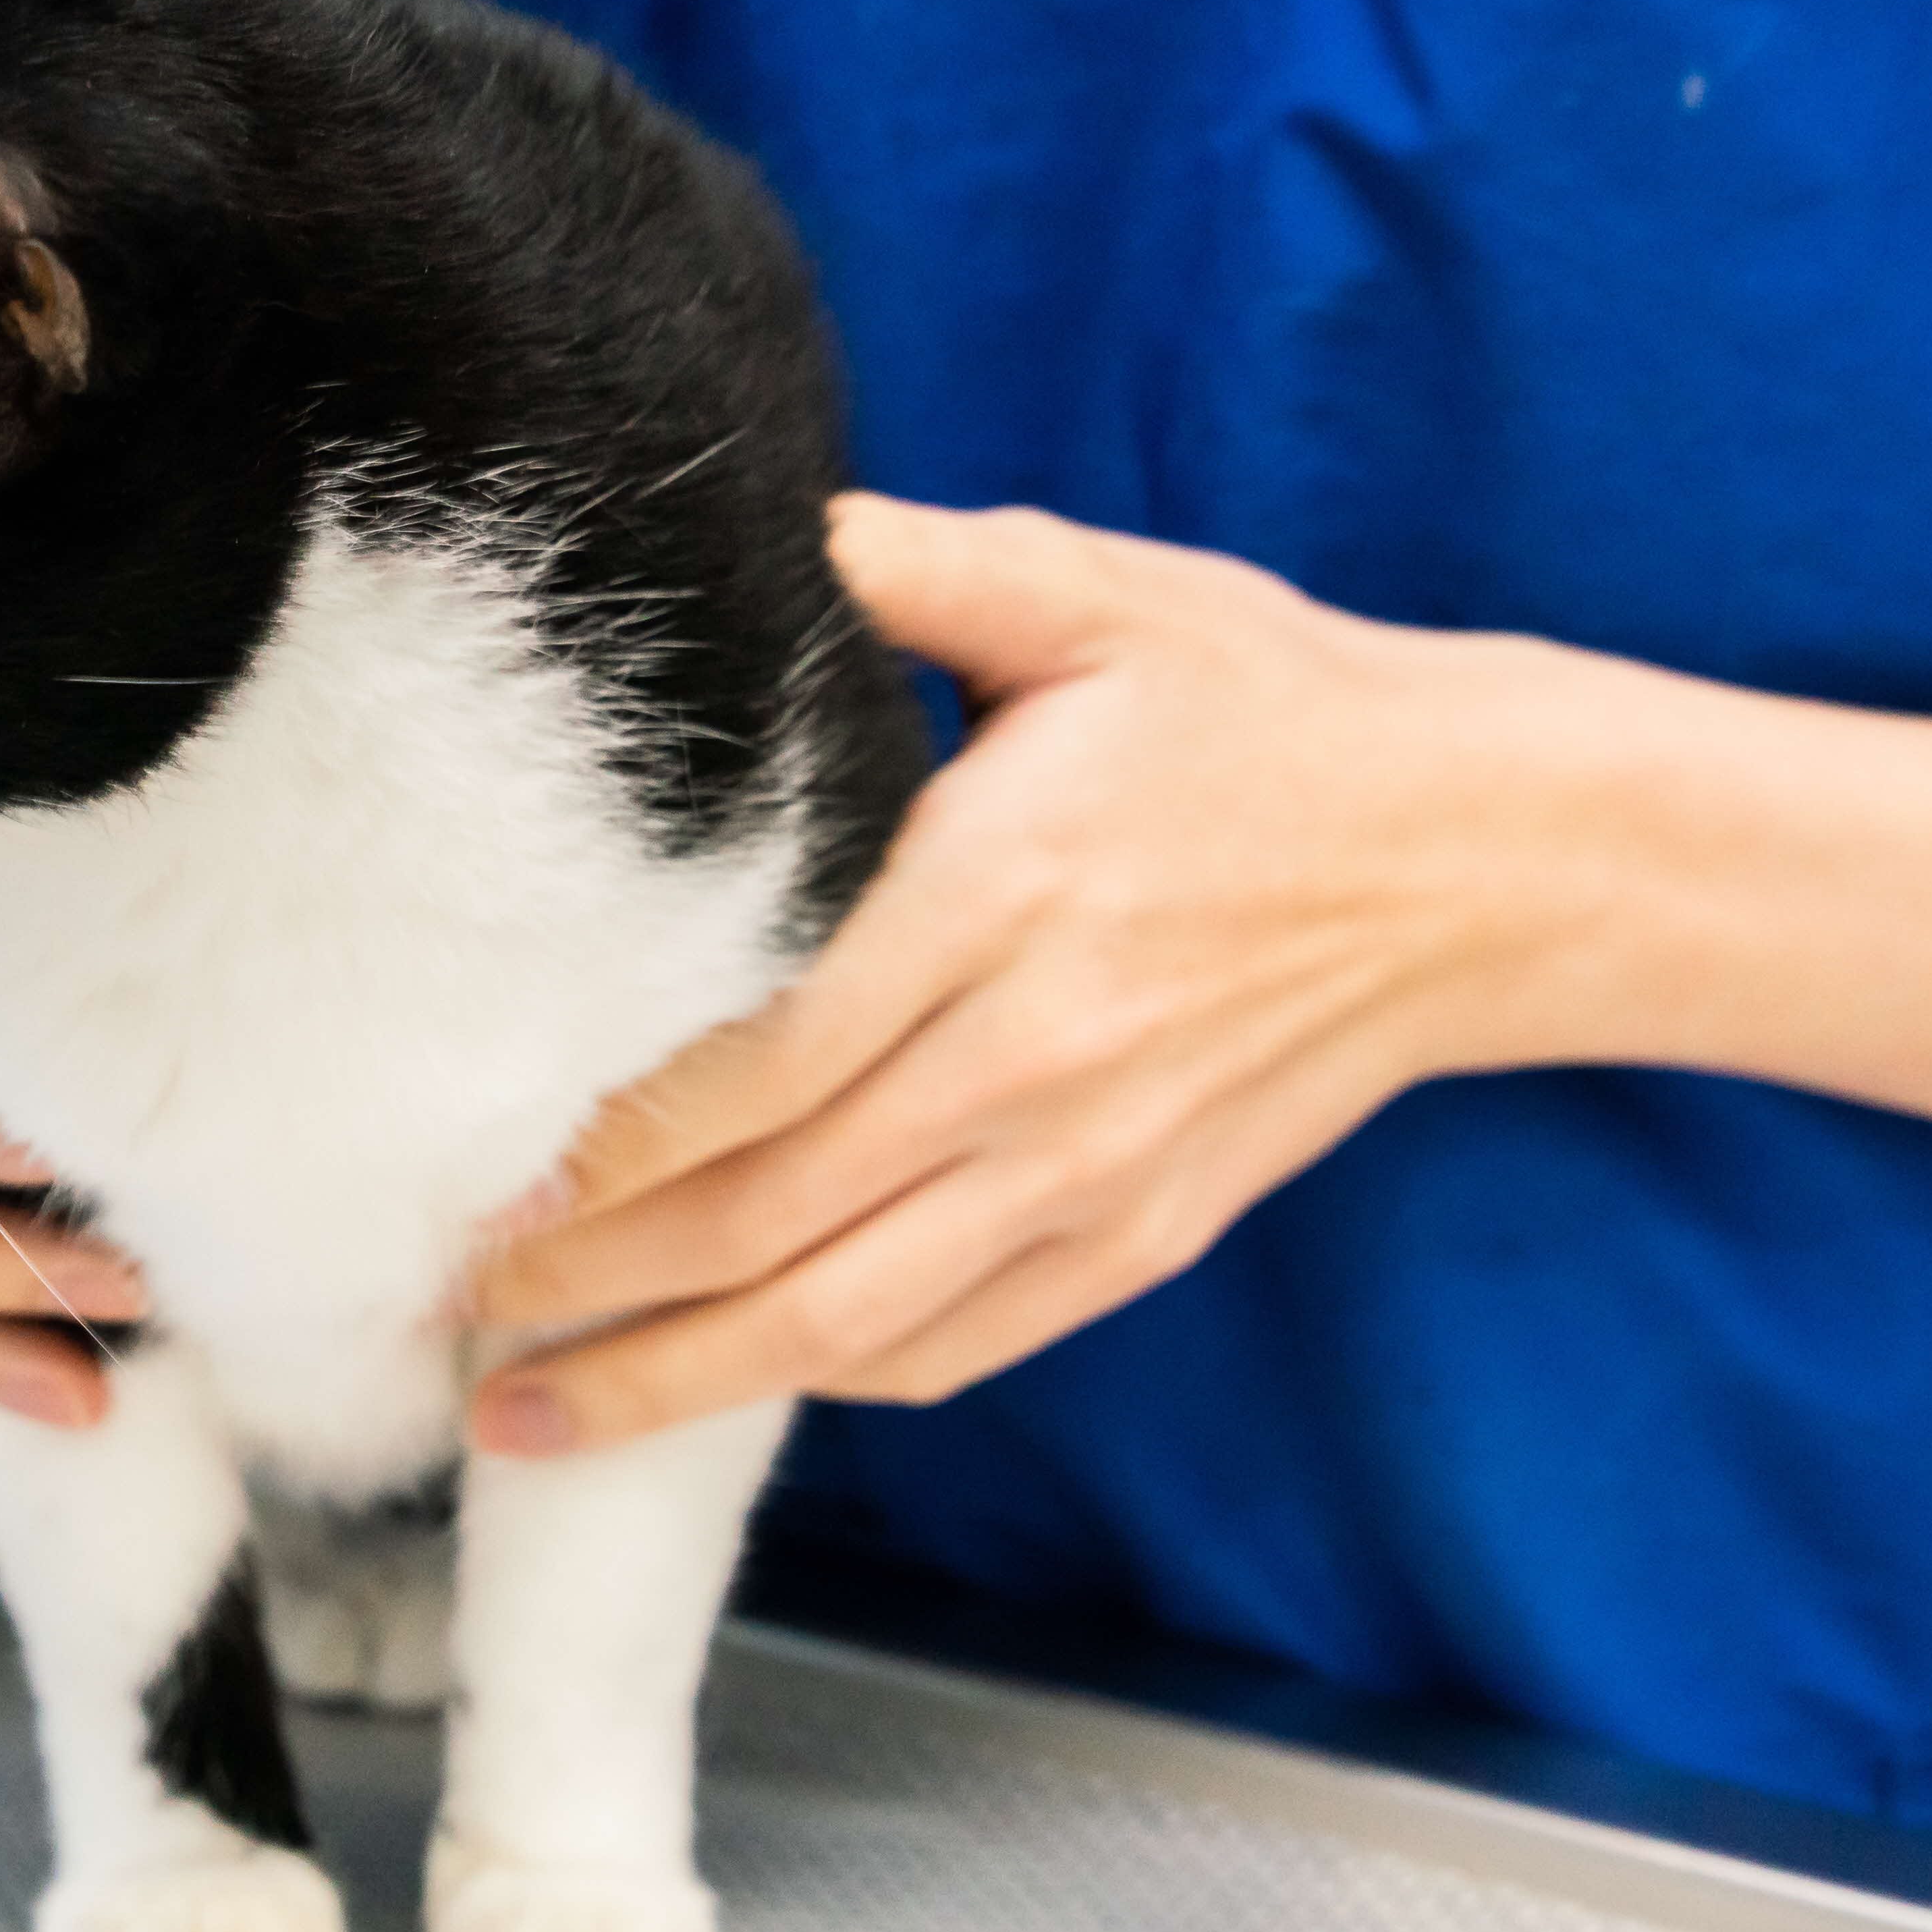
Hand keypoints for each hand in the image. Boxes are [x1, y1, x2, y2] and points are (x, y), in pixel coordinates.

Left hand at [463, 494, 1618, 1453]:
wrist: (1494, 853)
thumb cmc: (1277, 715)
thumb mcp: (1106, 601)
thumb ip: (925, 572)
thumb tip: (776, 522)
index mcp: (1003, 895)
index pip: (757, 1060)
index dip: (600, 1144)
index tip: (470, 1172)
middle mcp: (1037, 1058)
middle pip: (764, 1214)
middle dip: (582, 1279)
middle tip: (437, 1306)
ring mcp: (1091, 1170)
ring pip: (840, 1319)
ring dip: (667, 1378)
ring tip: (523, 1409)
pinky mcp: (1139, 1238)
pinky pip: (951, 1347)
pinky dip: (820, 1376)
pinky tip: (711, 1387)